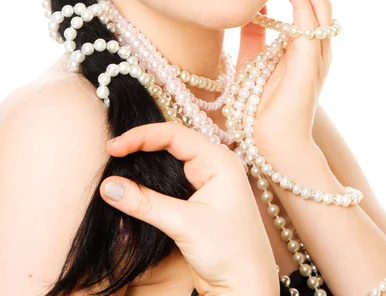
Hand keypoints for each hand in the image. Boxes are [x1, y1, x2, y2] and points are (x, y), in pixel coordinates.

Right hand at [99, 122, 278, 295]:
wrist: (247, 288)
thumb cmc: (230, 254)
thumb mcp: (184, 225)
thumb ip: (145, 203)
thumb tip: (109, 186)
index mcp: (219, 161)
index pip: (175, 135)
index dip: (142, 136)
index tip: (114, 146)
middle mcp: (215, 166)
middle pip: (172, 143)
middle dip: (141, 145)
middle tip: (112, 151)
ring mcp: (207, 183)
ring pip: (170, 161)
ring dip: (146, 162)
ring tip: (118, 163)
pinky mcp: (198, 200)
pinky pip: (171, 180)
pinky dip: (152, 180)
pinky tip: (135, 184)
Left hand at [236, 0, 332, 154]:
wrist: (269, 145)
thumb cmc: (260, 108)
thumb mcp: (253, 62)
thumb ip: (254, 37)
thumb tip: (249, 12)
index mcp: (302, 46)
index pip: (308, 2)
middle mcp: (315, 47)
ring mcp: (315, 54)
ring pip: (319, 5)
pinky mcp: (309, 63)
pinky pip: (309, 23)